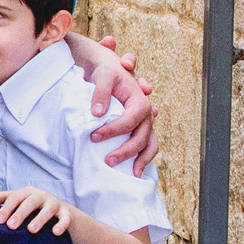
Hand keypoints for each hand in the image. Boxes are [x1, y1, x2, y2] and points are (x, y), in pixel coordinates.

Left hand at [0, 187, 76, 234]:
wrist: (60, 212)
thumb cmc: (33, 207)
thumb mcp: (20, 201)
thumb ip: (4, 199)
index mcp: (27, 193)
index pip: (15, 197)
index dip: (6, 208)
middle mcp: (41, 196)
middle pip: (30, 202)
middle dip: (20, 213)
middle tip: (11, 226)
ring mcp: (54, 204)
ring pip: (48, 209)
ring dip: (40, 219)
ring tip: (31, 230)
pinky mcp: (66, 214)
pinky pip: (65, 219)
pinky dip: (61, 225)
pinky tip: (55, 233)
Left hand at [85, 37, 160, 175]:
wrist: (106, 69)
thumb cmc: (105, 71)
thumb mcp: (102, 75)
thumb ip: (101, 92)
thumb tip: (98, 114)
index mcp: (139, 100)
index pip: (131, 119)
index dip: (115, 130)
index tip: (94, 136)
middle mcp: (146, 113)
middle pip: (142, 136)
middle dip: (127, 150)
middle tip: (107, 160)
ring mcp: (144, 123)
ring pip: (149, 145)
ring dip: (140, 160)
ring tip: (131, 175)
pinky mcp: (138, 130)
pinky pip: (145, 148)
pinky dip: (141, 160)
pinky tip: (133, 173)